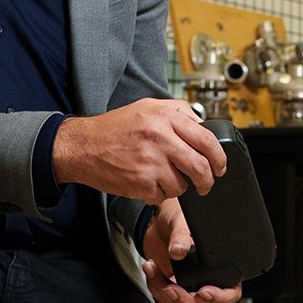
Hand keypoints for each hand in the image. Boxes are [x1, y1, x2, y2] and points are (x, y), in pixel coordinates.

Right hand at [53, 100, 226, 202]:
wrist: (82, 146)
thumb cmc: (114, 128)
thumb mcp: (147, 107)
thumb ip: (178, 112)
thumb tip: (204, 124)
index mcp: (165, 117)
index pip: (207, 139)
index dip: (219, 157)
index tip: (220, 166)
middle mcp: (160, 138)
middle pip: (201, 166)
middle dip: (208, 180)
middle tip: (205, 184)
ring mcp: (151, 161)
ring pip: (182, 184)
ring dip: (178, 187)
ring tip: (163, 177)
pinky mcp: (141, 182)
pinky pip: (163, 195)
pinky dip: (159, 194)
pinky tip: (147, 182)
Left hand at [142, 199, 242, 302]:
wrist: (157, 221)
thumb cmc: (178, 218)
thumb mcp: (181, 222)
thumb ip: (181, 237)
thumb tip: (178, 251)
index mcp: (220, 264)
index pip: (231, 290)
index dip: (221, 296)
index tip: (204, 292)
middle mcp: (206, 277)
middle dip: (186, 300)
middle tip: (172, 288)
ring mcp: (187, 283)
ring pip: (181, 302)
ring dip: (164, 290)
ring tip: (154, 270)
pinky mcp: (170, 284)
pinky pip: (163, 296)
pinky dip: (154, 285)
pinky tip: (150, 267)